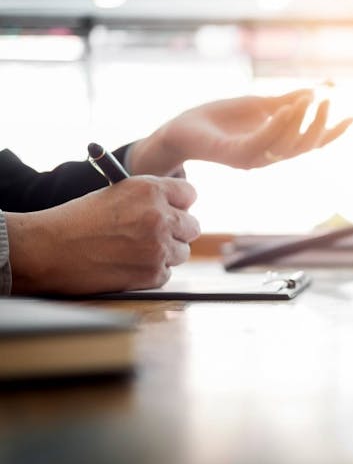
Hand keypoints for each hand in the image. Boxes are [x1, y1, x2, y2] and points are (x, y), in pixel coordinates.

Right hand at [6, 176, 200, 294]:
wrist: (48, 249)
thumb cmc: (77, 220)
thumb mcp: (116, 193)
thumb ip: (149, 199)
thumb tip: (179, 209)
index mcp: (150, 190)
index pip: (189, 194)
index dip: (179, 203)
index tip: (173, 210)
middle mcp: (160, 216)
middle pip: (193, 226)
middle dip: (177, 231)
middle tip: (156, 234)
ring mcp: (159, 247)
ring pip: (182, 252)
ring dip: (165, 253)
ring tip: (135, 251)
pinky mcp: (154, 273)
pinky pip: (166, 273)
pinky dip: (152, 272)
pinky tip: (128, 265)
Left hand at [128, 90, 352, 175]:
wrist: (181, 129)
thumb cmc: (218, 119)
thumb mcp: (257, 104)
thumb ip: (284, 100)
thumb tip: (313, 90)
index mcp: (277, 145)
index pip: (312, 143)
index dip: (334, 133)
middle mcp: (269, 156)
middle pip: (305, 146)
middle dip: (320, 126)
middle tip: (327, 101)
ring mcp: (252, 158)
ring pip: (286, 146)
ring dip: (300, 123)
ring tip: (309, 100)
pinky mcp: (233, 155)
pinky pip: (261, 143)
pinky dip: (276, 128)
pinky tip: (284, 109)